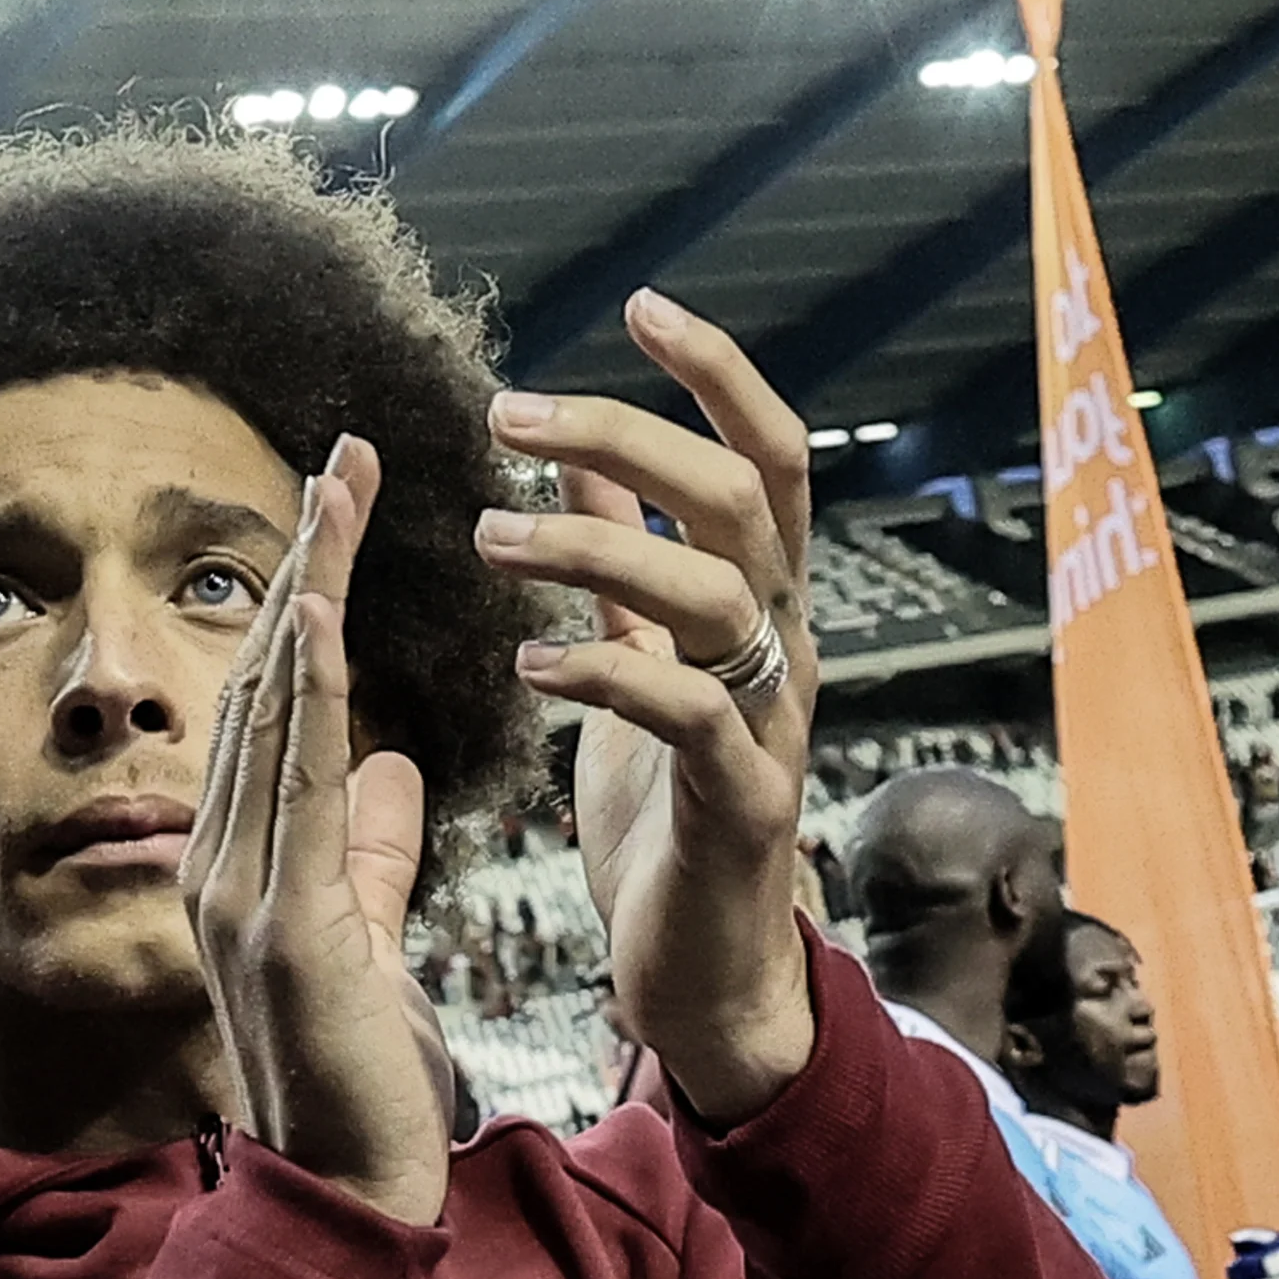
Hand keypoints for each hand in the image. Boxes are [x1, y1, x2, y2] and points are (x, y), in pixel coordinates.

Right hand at [181, 437, 451, 1225]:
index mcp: (241, 858)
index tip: (341, 505)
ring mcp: (237, 893)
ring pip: (272, 714)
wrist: (349, 1192)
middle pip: (263, 681)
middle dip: (301, 564)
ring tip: (335, 496)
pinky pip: (294, 791)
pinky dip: (306, 698)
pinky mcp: (280, 930)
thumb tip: (398, 768)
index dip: (305, 595)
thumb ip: (373, 853)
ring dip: (305, 597)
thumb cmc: (363, 1076)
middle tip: (341, 455)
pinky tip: (321, 622)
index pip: (276, 698)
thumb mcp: (373, 938)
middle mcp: (219, 861)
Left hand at [479, 292, 817, 1124]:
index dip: (717, 372)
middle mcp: (788, 651)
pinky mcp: (743, 808)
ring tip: (491, 538)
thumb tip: (587, 453)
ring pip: (717, 596)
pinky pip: (690, 717)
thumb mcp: (647, 666)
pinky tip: (531, 666)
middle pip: (744, 499)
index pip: (768, 456)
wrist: (706, 977)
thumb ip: (626, 561)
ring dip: (595, 550)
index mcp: (765, 607)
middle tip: (508, 418)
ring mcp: (776, 728)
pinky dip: (608, 677)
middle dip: (629, 436)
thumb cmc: (669, 818)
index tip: (640, 302)